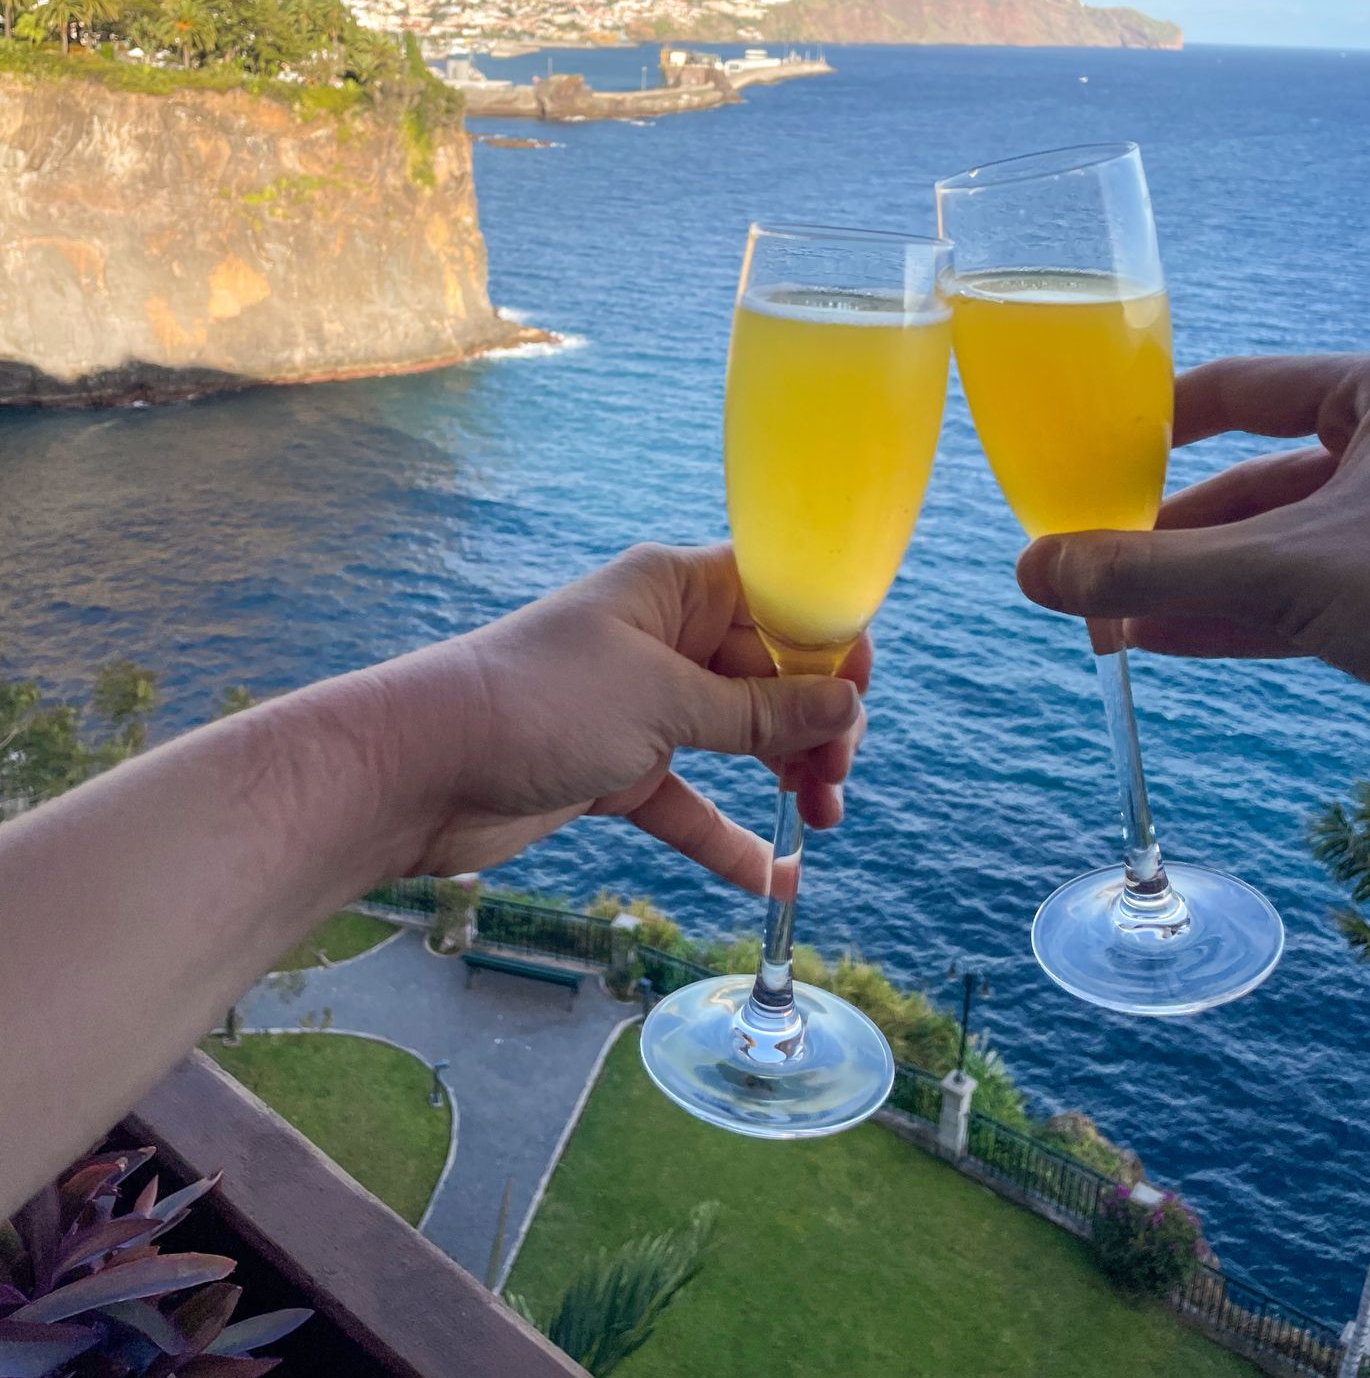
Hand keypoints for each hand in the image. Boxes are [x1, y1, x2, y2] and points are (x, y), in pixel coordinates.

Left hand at [377, 543, 867, 893]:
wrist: (417, 769)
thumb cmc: (539, 705)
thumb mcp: (664, 701)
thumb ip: (759, 711)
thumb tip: (848, 707)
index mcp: (672, 587)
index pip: (777, 595)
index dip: (826, 641)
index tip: (857, 699)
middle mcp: (661, 638)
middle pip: (766, 671)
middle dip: (812, 721)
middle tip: (834, 779)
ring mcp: (638, 706)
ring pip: (736, 735)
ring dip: (783, 773)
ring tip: (819, 820)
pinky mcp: (614, 768)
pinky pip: (688, 798)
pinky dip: (725, 834)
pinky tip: (770, 876)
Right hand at [1014, 352, 1369, 713]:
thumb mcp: (1298, 571)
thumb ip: (1160, 570)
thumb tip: (1035, 572)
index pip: (1240, 388)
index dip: (1152, 423)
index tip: (1082, 462)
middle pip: (1252, 480)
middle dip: (1166, 537)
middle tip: (1084, 575)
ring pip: (1281, 548)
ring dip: (1195, 587)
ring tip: (1109, 621)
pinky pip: (1314, 595)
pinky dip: (1244, 618)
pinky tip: (1169, 640)